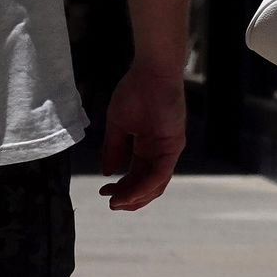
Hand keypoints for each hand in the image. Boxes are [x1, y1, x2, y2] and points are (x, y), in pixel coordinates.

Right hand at [98, 64, 186, 210]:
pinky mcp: (173, 146)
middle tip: (111, 204)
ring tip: (116, 203)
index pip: (137, 176)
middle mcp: (160, 152)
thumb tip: (107, 172)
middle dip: (128, 198)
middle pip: (147, 185)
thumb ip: (113, 149)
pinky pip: (160, 174)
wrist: (151, 72)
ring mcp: (168, 150)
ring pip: (156, 184)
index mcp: (147, 147)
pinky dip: (143, 187)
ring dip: (136, 198)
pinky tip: (127, 193)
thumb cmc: (135, 91)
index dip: (121, 188)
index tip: (103, 193)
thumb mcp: (118, 125)